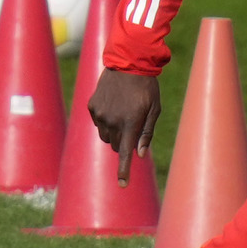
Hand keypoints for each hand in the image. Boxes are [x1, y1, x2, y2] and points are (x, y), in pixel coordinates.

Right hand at [89, 69, 161, 185]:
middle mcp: (112, 120)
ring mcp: (100, 114)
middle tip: (132, 129)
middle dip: (124, 144)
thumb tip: (140, 155)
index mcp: (130, 122)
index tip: (123, 185)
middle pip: (116, 146)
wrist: (128, 62)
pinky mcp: (92, 107)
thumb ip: (146, 133)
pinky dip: (106, 121)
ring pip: (106, 136)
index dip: (124, 171)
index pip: (125, 153)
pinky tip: (114, 105)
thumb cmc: (147, 88)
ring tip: (124, 114)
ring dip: (114, 133)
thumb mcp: (154, 109)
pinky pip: (98, 123)